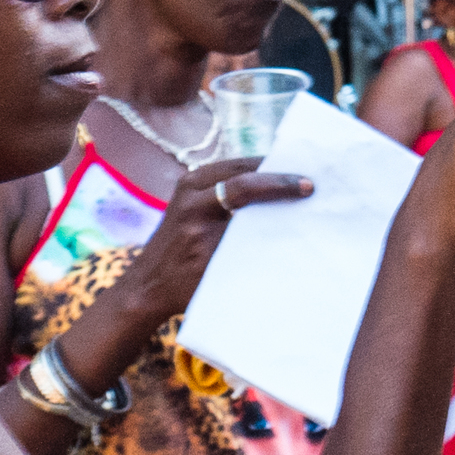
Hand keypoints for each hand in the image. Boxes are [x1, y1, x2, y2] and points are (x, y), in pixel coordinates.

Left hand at [119, 157, 310, 321]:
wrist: (145, 286)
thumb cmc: (184, 287)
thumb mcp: (219, 272)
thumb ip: (246, 244)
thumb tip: (290, 226)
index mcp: (195, 214)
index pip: (243, 188)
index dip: (277, 185)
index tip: (306, 187)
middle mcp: (188, 193)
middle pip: (241, 169)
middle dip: (276, 171)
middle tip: (308, 177)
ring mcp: (186, 185)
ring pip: (234, 166)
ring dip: (264, 170)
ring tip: (295, 176)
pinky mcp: (188, 185)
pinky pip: (225, 172)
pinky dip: (250, 175)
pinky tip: (271, 181)